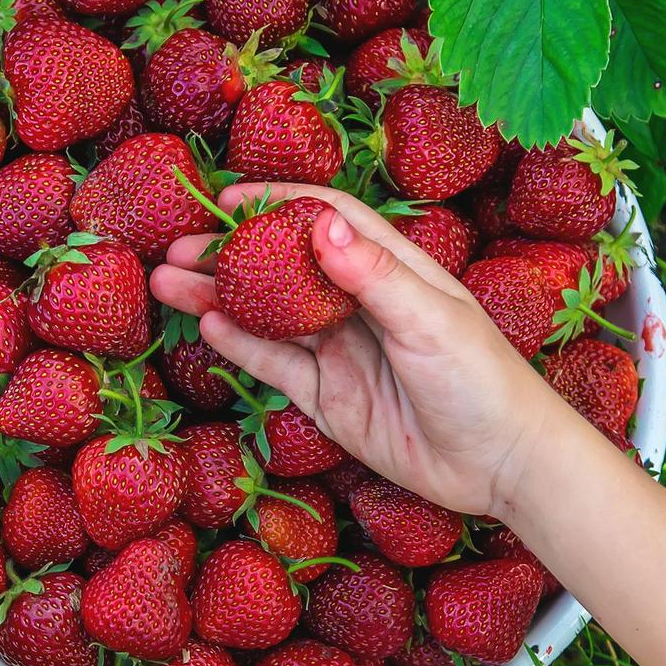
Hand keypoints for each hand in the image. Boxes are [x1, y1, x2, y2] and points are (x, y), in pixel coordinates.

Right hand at [150, 183, 576, 519]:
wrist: (499, 466)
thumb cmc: (482, 381)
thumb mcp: (431, 320)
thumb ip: (374, 274)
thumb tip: (320, 223)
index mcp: (393, 270)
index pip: (326, 220)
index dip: (277, 204)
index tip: (226, 199)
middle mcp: (362, 304)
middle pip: (284, 267)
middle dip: (230, 254)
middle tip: (176, 246)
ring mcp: (342, 351)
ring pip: (269, 315)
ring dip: (220, 297)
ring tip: (166, 282)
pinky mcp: (330, 398)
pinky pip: (276, 365)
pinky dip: (240, 345)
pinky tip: (207, 326)